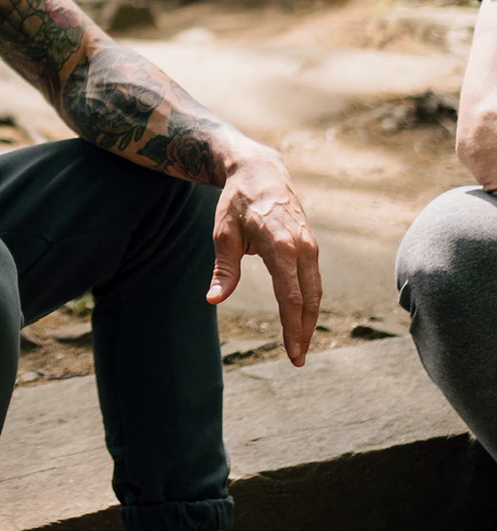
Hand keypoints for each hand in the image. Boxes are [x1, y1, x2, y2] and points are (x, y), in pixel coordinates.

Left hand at [206, 145, 321, 365]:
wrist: (261, 171)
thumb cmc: (237, 202)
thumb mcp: (223, 233)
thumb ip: (224, 269)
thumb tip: (214, 300)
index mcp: (281, 246)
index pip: (290, 296)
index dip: (292, 327)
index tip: (292, 351)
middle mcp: (302, 247)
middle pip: (309, 298)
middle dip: (305, 331)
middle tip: (297, 359)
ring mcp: (310, 246)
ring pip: (315, 291)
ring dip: (310, 320)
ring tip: (300, 346)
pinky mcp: (311, 245)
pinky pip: (314, 280)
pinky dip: (310, 302)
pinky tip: (302, 319)